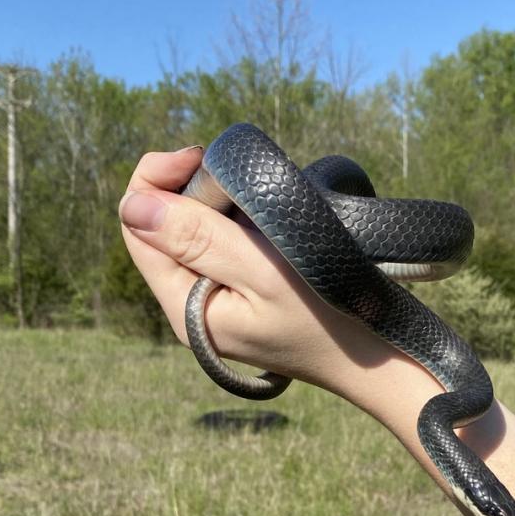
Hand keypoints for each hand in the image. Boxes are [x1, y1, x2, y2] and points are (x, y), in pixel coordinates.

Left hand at [120, 147, 514, 515]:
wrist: (381, 360)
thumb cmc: (329, 316)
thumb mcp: (263, 273)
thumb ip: (197, 239)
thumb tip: (133, 203)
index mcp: (185, 306)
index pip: (138, 230)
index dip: (156, 181)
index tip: (202, 155)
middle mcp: (194, 305)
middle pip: (163, 227)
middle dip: (192, 188)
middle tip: (241, 174)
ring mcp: (222, 299)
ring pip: (196, 230)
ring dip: (220, 201)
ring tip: (262, 197)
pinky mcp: (248, 293)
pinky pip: (225, 242)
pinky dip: (241, 218)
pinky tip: (272, 217)